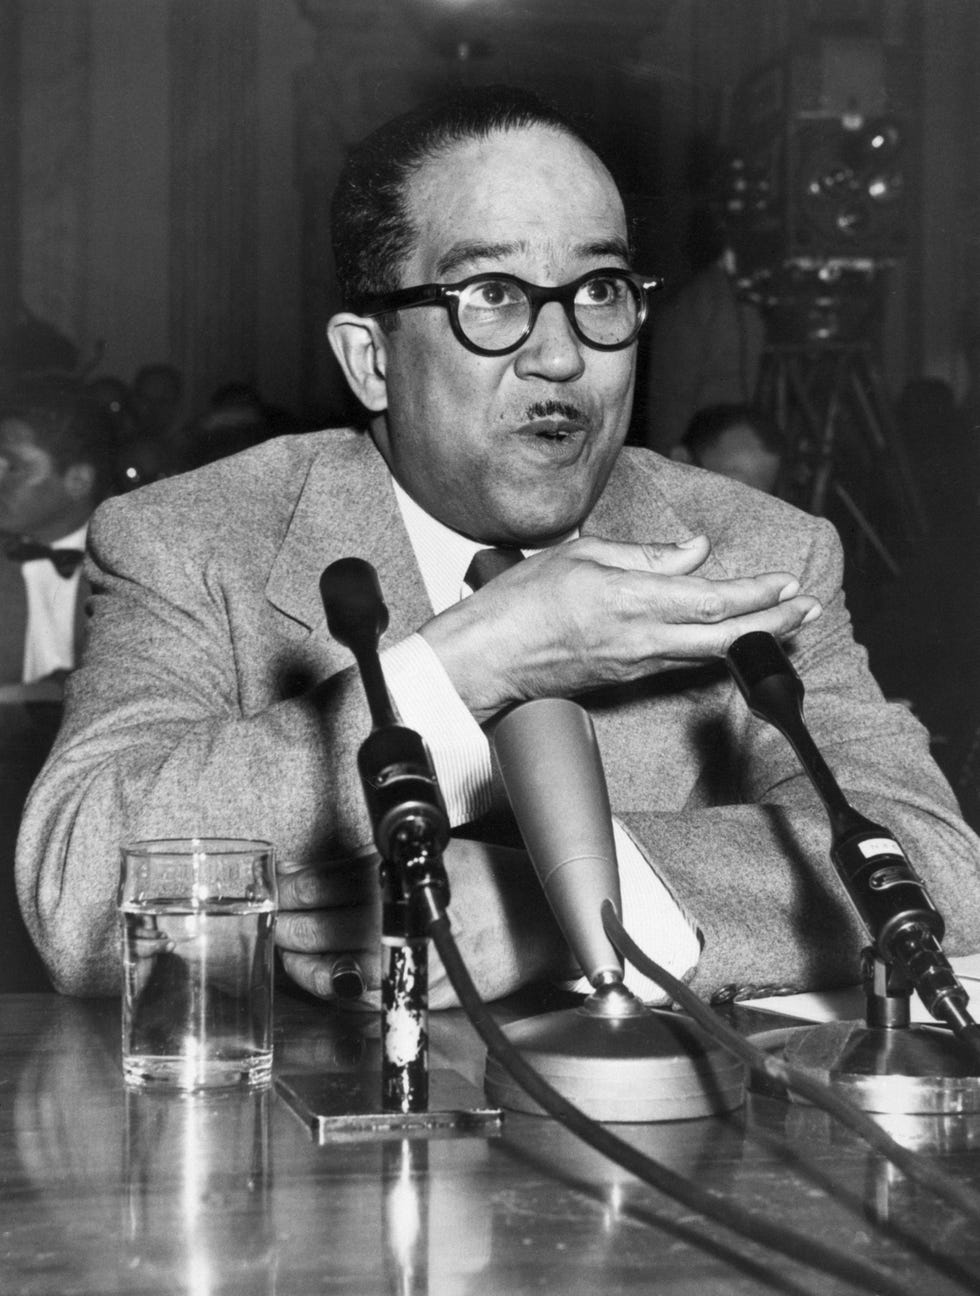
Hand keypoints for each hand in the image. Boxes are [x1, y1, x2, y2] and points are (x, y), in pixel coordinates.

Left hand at [274, 840, 564, 1008]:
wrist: (536, 921)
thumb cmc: (489, 882)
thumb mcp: (431, 853)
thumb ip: (378, 864)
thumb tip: (316, 875)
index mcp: (405, 876)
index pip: (329, 882)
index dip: (295, 887)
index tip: (277, 885)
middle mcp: (405, 918)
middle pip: (325, 924)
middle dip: (289, 923)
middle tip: (272, 918)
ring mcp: (411, 959)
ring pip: (337, 966)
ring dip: (303, 959)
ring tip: (285, 950)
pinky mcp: (421, 991)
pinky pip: (365, 996)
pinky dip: (335, 988)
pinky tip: (320, 977)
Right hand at [419, 534, 820, 719]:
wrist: (488, 660)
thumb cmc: (521, 605)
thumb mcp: (584, 555)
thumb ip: (646, 556)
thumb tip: (694, 551)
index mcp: (631, 601)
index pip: (712, 597)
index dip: (757, 592)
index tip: (787, 582)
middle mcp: (642, 639)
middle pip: (724, 636)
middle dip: (773, 623)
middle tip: (808, 610)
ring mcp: (636, 664)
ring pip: (708, 652)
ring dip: (750, 636)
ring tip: (783, 622)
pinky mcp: (627, 678)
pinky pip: (681, 660)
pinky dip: (713, 646)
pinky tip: (726, 635)